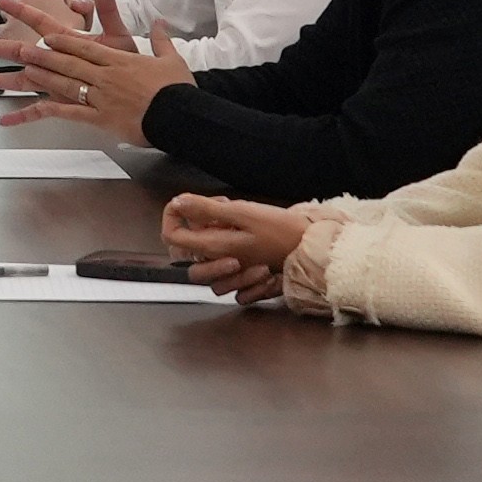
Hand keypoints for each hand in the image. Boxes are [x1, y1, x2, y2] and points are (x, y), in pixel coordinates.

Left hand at [0, 0, 194, 144]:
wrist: (182, 116)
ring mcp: (101, 97)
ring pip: (66, 83)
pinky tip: (37, 107)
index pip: (86, 47)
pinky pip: (71, 113)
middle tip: (24, 50)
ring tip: (25, 70)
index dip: (65, 42)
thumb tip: (161, 21)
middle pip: (69, 62)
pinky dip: (50, 111)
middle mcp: (106, 76)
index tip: (48, 37)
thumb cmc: (177, 89)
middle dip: (45, 55)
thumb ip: (161, 39)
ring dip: (43, 76)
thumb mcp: (171, 59)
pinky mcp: (101, 118)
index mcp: (120, 60)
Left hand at [164, 192, 309, 299]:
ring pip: (204, 259)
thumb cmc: (280, 230)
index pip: (172, 236)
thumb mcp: (242, 212)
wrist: (310, 249)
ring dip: (212, 237)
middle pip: (184, 251)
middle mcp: (218, 264)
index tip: (182, 202)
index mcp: (215, 247)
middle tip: (217, 212)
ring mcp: (232, 274)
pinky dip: (228, 253)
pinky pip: (224, 270)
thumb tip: (178, 203)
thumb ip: (207, 209)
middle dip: (194, 225)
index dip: (171, 217)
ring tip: (233, 224)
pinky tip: (242, 240)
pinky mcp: (245, 279)